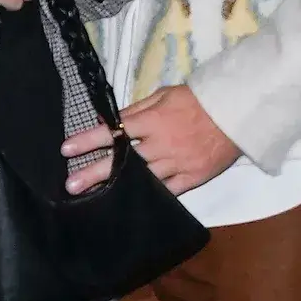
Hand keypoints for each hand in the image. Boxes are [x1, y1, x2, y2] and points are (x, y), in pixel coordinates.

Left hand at [61, 85, 239, 195]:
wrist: (234, 113)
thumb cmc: (196, 100)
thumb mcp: (164, 95)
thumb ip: (137, 111)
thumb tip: (111, 120)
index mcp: (153, 121)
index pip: (114, 131)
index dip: (88, 140)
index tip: (66, 149)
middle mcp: (161, 145)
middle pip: (122, 161)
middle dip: (94, 173)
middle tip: (70, 185)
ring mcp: (176, 165)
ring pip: (140, 181)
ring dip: (116, 189)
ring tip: (92, 200)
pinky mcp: (191, 179)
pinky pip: (166, 192)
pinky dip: (147, 197)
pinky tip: (127, 205)